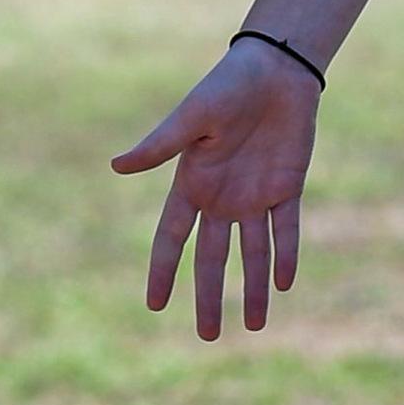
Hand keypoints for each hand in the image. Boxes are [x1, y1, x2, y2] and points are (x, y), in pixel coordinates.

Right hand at [111, 43, 320, 338]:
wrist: (276, 68)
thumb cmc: (227, 85)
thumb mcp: (192, 117)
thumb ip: (160, 146)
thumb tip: (117, 166)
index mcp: (191, 183)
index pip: (172, 239)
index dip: (164, 272)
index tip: (155, 306)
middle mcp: (221, 197)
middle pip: (212, 259)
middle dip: (211, 297)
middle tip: (209, 336)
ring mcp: (254, 195)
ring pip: (252, 253)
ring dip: (253, 289)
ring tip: (256, 326)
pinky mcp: (286, 187)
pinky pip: (285, 230)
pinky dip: (285, 256)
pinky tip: (283, 284)